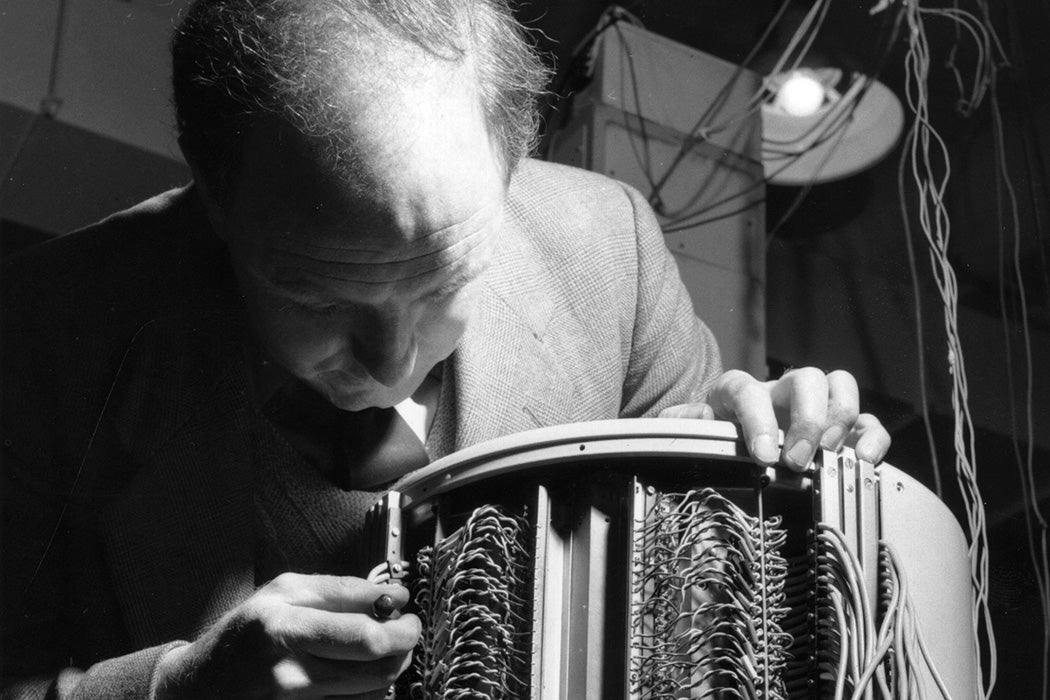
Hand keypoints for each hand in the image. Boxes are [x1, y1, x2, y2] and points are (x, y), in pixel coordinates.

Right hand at [155, 573, 419, 698]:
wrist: (196, 690)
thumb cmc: (242, 635)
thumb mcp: (281, 594)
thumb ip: (339, 591)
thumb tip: (394, 595)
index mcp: (283, 628)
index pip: (364, 634)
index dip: (401, 627)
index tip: (409, 615)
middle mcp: (289, 673)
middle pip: (377, 668)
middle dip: (404, 647)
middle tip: (406, 632)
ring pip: (373, 692)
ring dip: (387, 670)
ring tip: (377, 652)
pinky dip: (366, 691)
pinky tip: (355, 676)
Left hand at [659, 367, 890, 470]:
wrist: (733, 442)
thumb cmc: (715, 436)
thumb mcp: (692, 431)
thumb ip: (683, 423)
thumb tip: (689, 419)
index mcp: (738, 391)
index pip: (748, 389)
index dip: (758, 419)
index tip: (764, 455)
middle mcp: (779, 390)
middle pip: (805, 378)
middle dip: (807, 420)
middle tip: (797, 461)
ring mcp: (813, 405)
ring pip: (839, 385)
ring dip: (838, 421)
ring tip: (827, 458)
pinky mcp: (841, 429)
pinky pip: (867, 421)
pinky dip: (872, 437)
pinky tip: (864, 460)